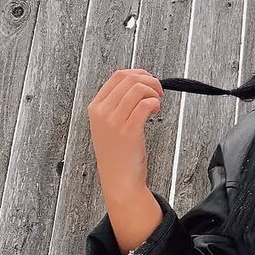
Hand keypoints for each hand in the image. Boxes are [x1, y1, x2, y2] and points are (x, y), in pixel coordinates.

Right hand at [87, 68, 164, 199]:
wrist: (119, 180)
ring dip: (154, 92)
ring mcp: (114, 121)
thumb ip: (117, 104)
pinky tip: (156, 112)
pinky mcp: (129, 130)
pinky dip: (155, 103)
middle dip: (150, 80)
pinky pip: (146, 104)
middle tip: (158, 92)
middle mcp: (102, 112)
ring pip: (138, 88)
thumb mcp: (109, 125)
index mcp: (96, 107)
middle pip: (129, 79)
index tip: (148, 81)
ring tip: (157, 103)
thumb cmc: (118, 153)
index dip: (138, 74)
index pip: (117, 76)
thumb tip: (139, 84)